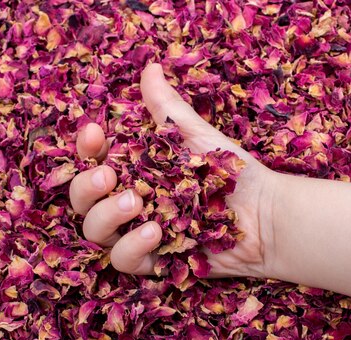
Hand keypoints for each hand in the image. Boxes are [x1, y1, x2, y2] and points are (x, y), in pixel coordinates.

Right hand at [69, 63, 278, 277]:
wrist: (266, 215)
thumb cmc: (234, 173)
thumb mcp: (198, 137)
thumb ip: (168, 110)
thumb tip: (150, 66)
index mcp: (136, 170)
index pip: (94, 160)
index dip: (86, 148)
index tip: (96, 134)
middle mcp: (131, 202)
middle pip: (84, 200)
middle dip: (87, 187)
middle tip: (109, 177)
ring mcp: (139, 233)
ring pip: (96, 233)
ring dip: (107, 216)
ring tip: (136, 203)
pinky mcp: (155, 261)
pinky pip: (124, 261)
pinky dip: (132, 247)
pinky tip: (155, 232)